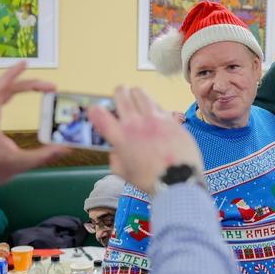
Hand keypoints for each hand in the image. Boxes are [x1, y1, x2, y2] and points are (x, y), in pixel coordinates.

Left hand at [0, 62, 68, 206]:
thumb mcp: (19, 164)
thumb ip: (43, 156)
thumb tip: (67, 148)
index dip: (11, 75)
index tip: (26, 64)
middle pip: (0, 87)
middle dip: (23, 80)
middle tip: (48, 84)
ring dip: (17, 85)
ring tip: (38, 85)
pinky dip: (10, 91)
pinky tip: (19, 92)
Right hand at [88, 86, 203, 194]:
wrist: (179, 180)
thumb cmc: (151, 181)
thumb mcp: (125, 174)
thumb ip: (116, 160)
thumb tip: (116, 152)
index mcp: (121, 137)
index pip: (100, 116)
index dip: (95, 111)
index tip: (95, 110)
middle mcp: (136, 124)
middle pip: (122, 95)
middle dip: (119, 92)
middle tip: (120, 92)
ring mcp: (155, 119)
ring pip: (141, 94)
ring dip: (136, 93)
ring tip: (136, 93)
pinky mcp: (171, 119)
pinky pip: (159, 105)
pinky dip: (153, 105)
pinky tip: (154, 109)